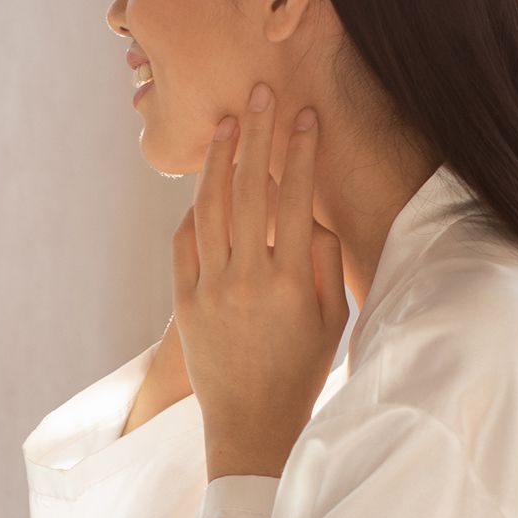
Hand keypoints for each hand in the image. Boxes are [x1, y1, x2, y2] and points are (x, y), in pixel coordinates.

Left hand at [171, 81, 346, 480]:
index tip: (304, 115)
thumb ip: (327, 263)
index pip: (295, 199)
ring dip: (218, 159)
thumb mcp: (333, 319)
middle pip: (248, 190)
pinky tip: (204, 183)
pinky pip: (185, 241)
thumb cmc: (302, 370)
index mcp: (292, 283)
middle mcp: (247, 280)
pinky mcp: (183, 302)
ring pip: (209, 208)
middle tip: (259, 92)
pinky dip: (194, 208)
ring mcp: (210, 290)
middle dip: (256, 134)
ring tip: (227, 123)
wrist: (251, 425)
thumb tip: (315, 214)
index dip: (300, 152)